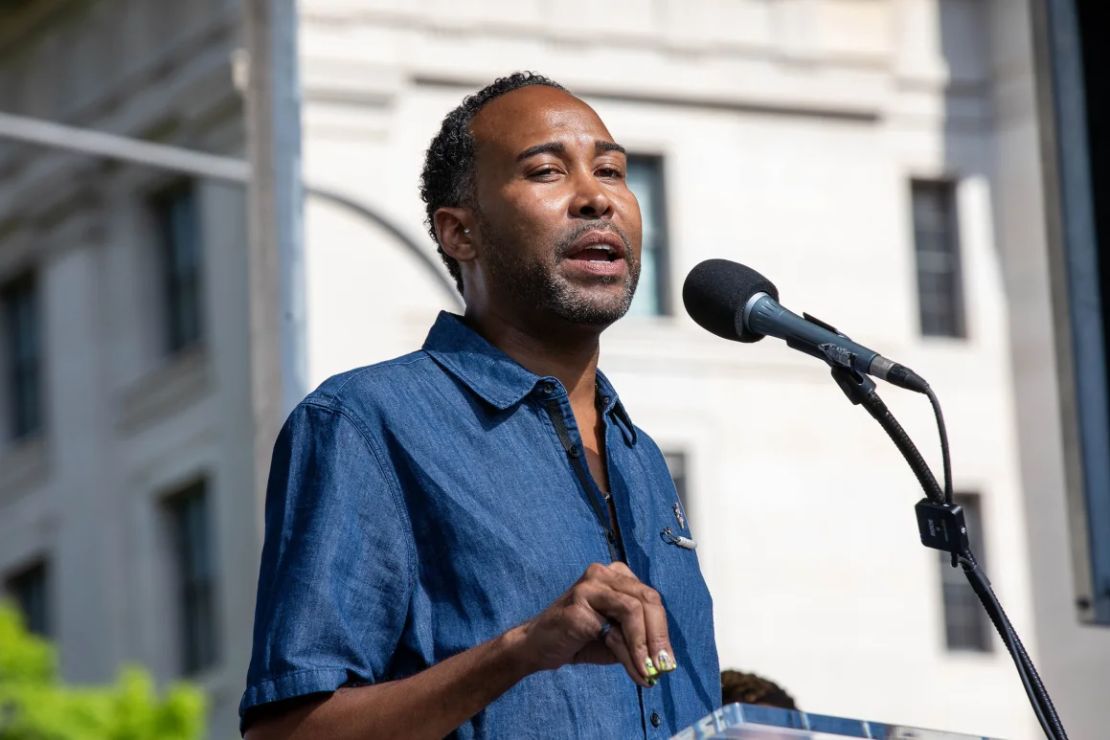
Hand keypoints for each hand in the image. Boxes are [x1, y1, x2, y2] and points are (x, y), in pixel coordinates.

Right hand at [511, 562, 676, 687]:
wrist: (538, 646)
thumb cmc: (580, 640)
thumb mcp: (616, 639)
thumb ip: (639, 641)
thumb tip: (664, 662)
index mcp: (617, 576)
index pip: (651, 598)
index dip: (662, 630)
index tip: (668, 662)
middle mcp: (604, 573)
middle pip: (647, 599)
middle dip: (658, 637)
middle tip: (663, 667)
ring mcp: (590, 585)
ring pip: (633, 610)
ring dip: (644, 646)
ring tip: (648, 672)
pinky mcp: (579, 603)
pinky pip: (614, 629)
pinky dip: (629, 654)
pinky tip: (634, 672)